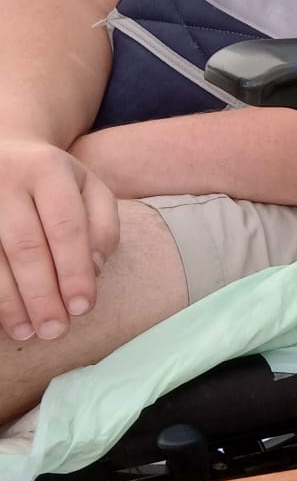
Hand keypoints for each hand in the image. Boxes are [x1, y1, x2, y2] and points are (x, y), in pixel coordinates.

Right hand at [0, 138, 119, 342]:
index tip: (83, 308)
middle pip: (25, 246)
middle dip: (42, 294)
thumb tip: (92, 269)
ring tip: (28, 332)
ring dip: (10, 301)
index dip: (74, 271)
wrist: (6, 148)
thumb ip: (102, 227)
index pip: (66, 227)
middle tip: (55, 330)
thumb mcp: (91, 189)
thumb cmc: (56, 180)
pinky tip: (4, 317)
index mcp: (47, 169)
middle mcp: (5, 178)